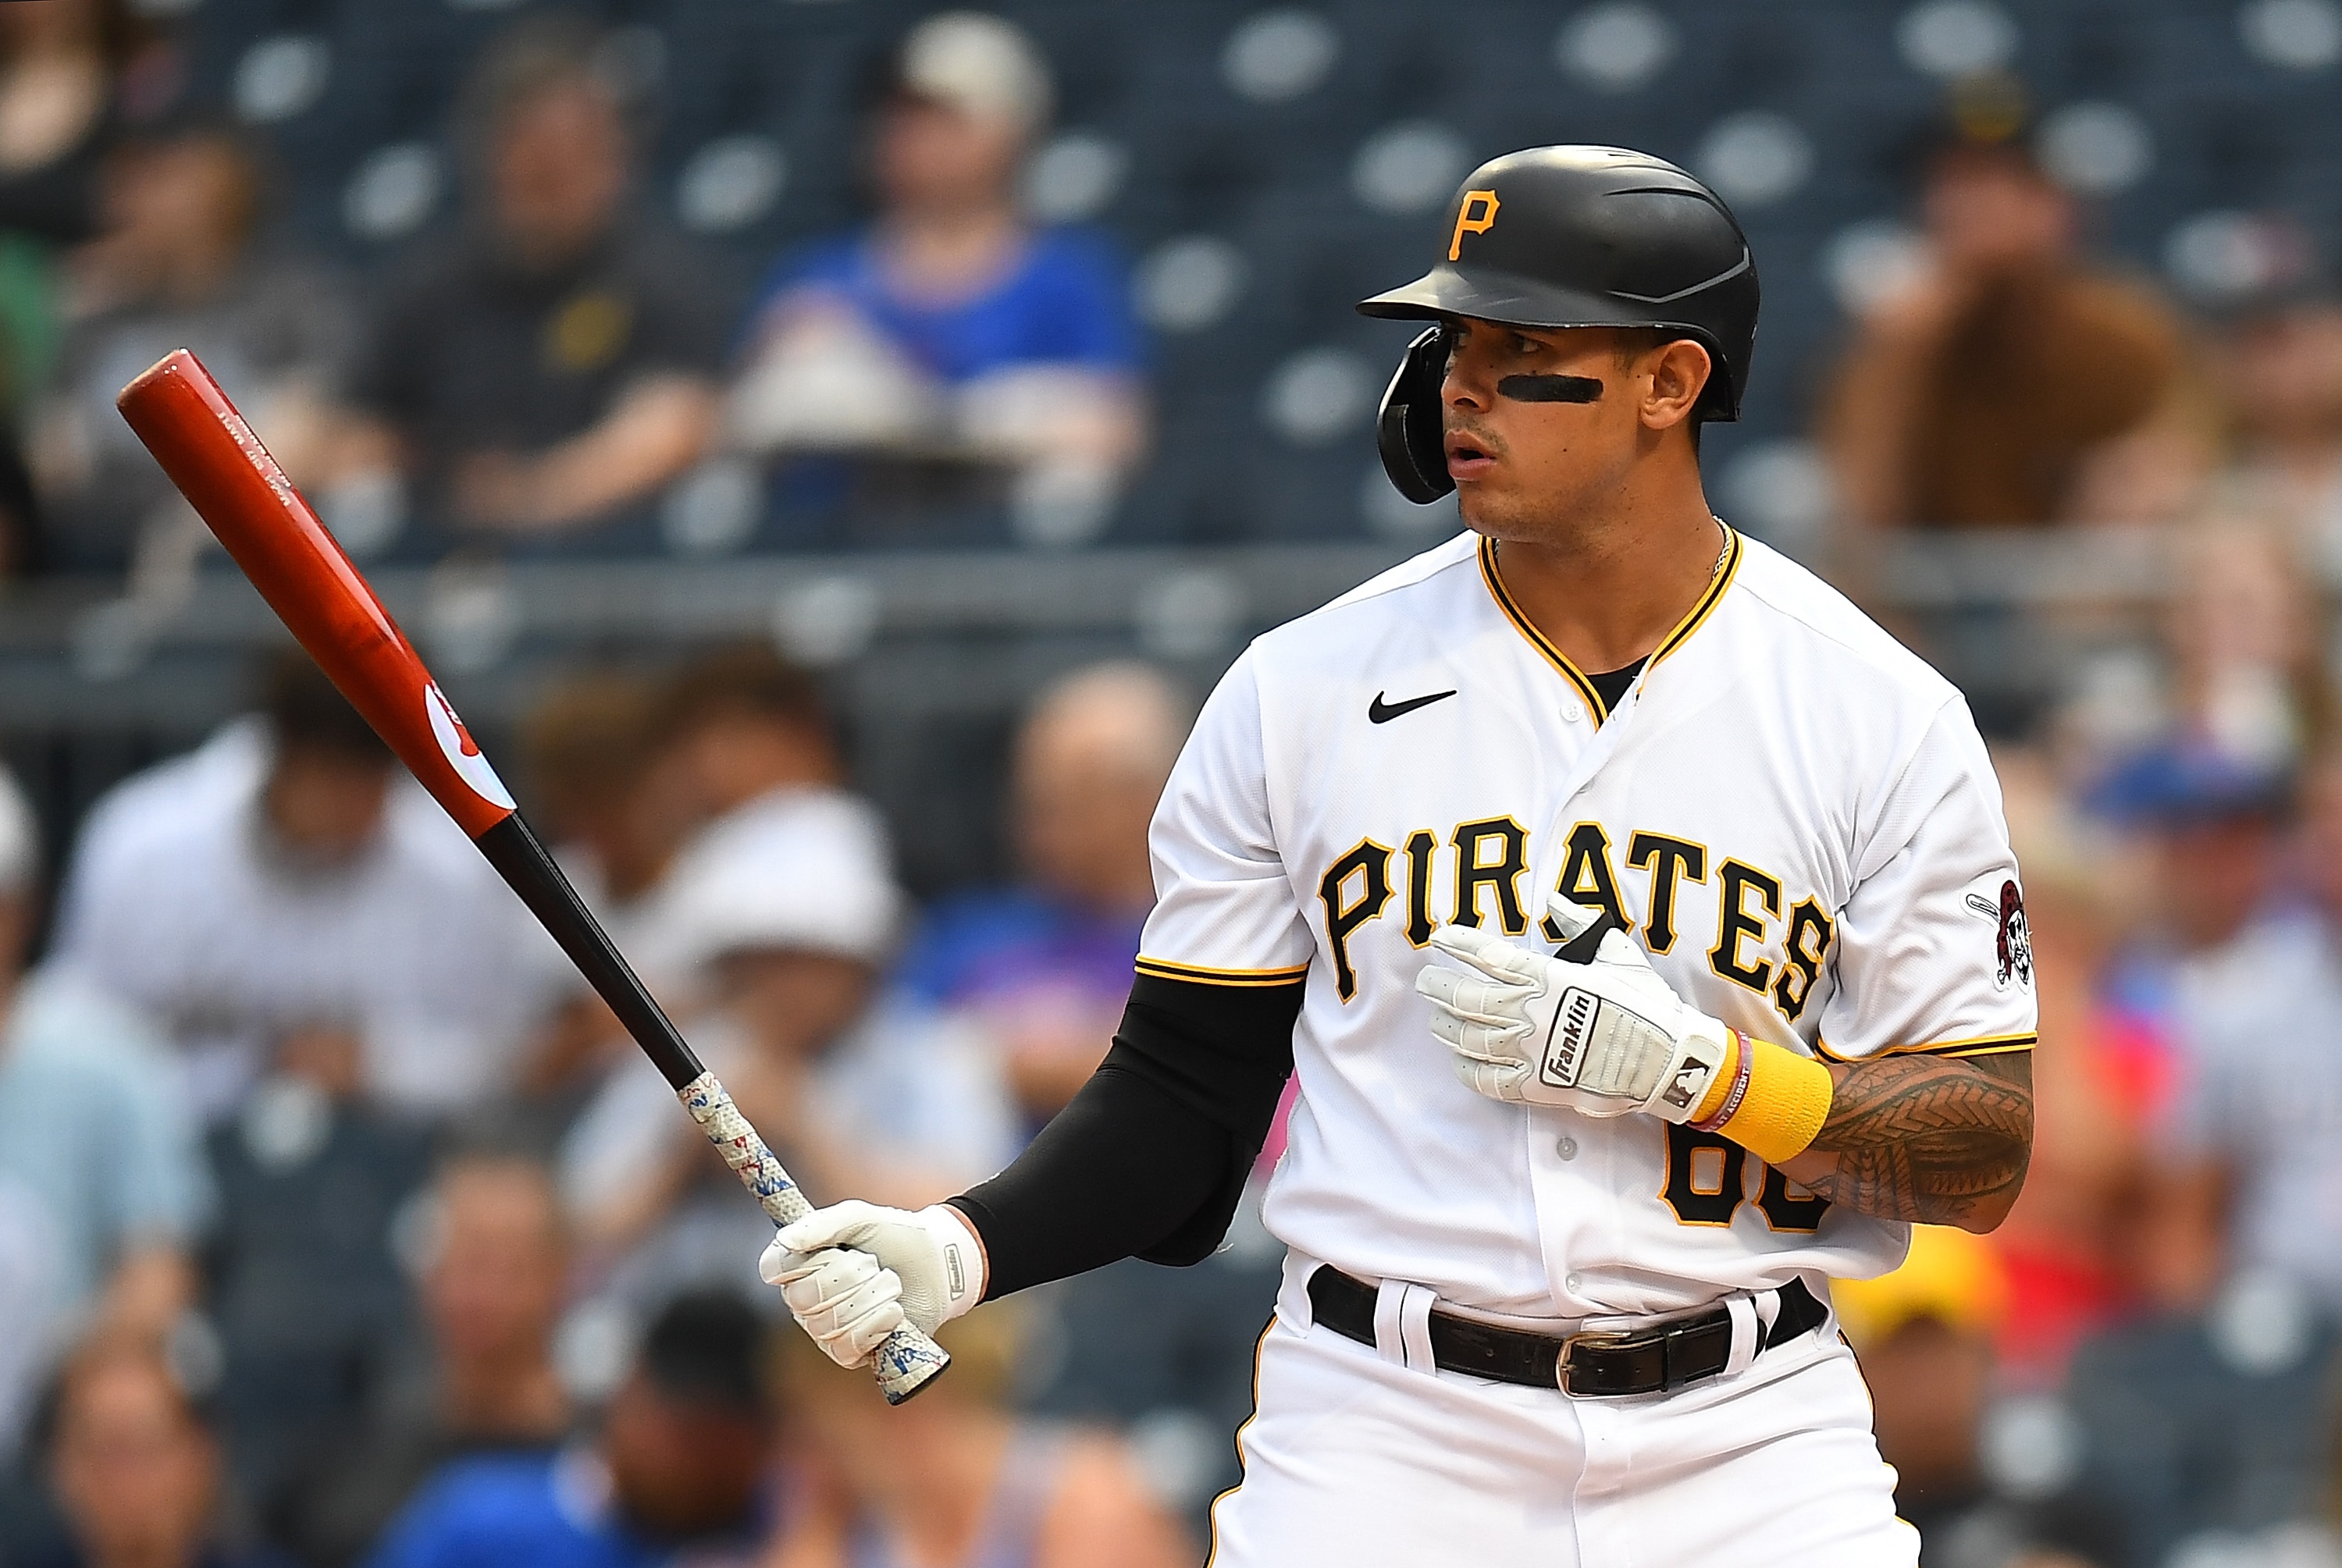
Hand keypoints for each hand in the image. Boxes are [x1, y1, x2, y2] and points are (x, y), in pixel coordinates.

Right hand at [759, 1201, 984, 1368]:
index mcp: (798, 1263)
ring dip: (870, 1299)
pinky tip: (894, 1312)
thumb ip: (823, 1224)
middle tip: (873, 1264)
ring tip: (891, 1285)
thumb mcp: (862, 1218)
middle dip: (848, 1277)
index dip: (799, 1263)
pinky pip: (846, 1348)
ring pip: (828, 1325)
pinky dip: (876, 1326)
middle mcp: (803, 1299)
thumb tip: (786, 1240)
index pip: (773, 1268)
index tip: (831, 1250)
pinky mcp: (848, 1353)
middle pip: (802, 1299)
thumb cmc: (895, 1236)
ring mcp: (823, 1329)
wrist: (939, 1266)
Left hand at [1416, 895, 1731, 1120]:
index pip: (1489, 956)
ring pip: (1469, 1038)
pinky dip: (1467, 1070)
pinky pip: (1488, 1080)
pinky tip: (1459, 1061)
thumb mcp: (1618, 952)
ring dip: (1446, 1026)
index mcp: (1550, 977)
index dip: (1459, 943)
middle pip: (1466, 998)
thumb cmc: (1647, 1003)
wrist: (1668, 1060)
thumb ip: (1581, 925)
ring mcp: (1531, 1051)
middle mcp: (1532, 1013)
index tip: (1438, 937)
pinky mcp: (1537, 1086)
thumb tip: (1557, 901)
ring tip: (1435, 1019)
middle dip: (1438, 986)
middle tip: (1426, 981)